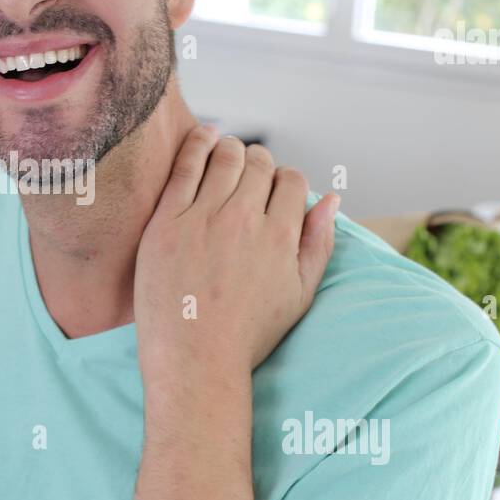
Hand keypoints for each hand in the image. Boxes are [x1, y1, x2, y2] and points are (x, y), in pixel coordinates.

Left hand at [133, 126, 338, 402]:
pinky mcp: (166, 221)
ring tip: (226, 159)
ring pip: (225, 156)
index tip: (272, 192)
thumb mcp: (300, 293)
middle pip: (259, 162)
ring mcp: (202, 217)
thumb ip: (319, 242)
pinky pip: (184, 165)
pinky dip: (197, 144)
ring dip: (230, 150)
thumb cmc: (248, 333)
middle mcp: (244, 220)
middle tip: (247, 177)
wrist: (194, 361)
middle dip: (258, 164)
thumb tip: (333, 198)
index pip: (292, 180)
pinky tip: (203, 139)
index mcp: (280, 236)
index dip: (285, 181)